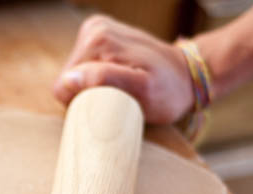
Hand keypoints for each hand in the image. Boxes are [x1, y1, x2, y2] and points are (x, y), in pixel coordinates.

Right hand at [53, 15, 193, 123]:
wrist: (189, 75)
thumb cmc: (169, 91)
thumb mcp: (142, 92)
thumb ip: (105, 81)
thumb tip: (69, 79)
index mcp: (97, 40)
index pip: (63, 85)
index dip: (81, 103)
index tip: (109, 105)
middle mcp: (94, 29)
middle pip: (68, 78)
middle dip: (88, 94)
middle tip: (118, 99)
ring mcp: (97, 29)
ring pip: (75, 74)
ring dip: (94, 87)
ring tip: (121, 90)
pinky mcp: (100, 36)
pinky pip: (85, 66)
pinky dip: (98, 78)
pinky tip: (119, 79)